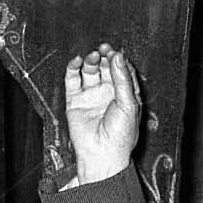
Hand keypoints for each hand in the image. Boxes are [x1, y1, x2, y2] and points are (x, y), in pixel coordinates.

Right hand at [63, 43, 141, 184]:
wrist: (101, 155)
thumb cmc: (120, 135)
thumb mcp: (128, 104)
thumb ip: (123, 79)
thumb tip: (118, 56)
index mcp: (125, 95)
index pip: (122, 71)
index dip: (119, 60)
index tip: (116, 52)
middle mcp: (108, 93)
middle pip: (105, 68)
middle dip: (104, 57)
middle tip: (103, 48)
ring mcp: (91, 96)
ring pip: (90, 71)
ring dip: (91, 61)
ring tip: (92, 56)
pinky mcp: (75, 100)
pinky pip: (73, 80)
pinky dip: (73, 69)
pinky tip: (77, 61)